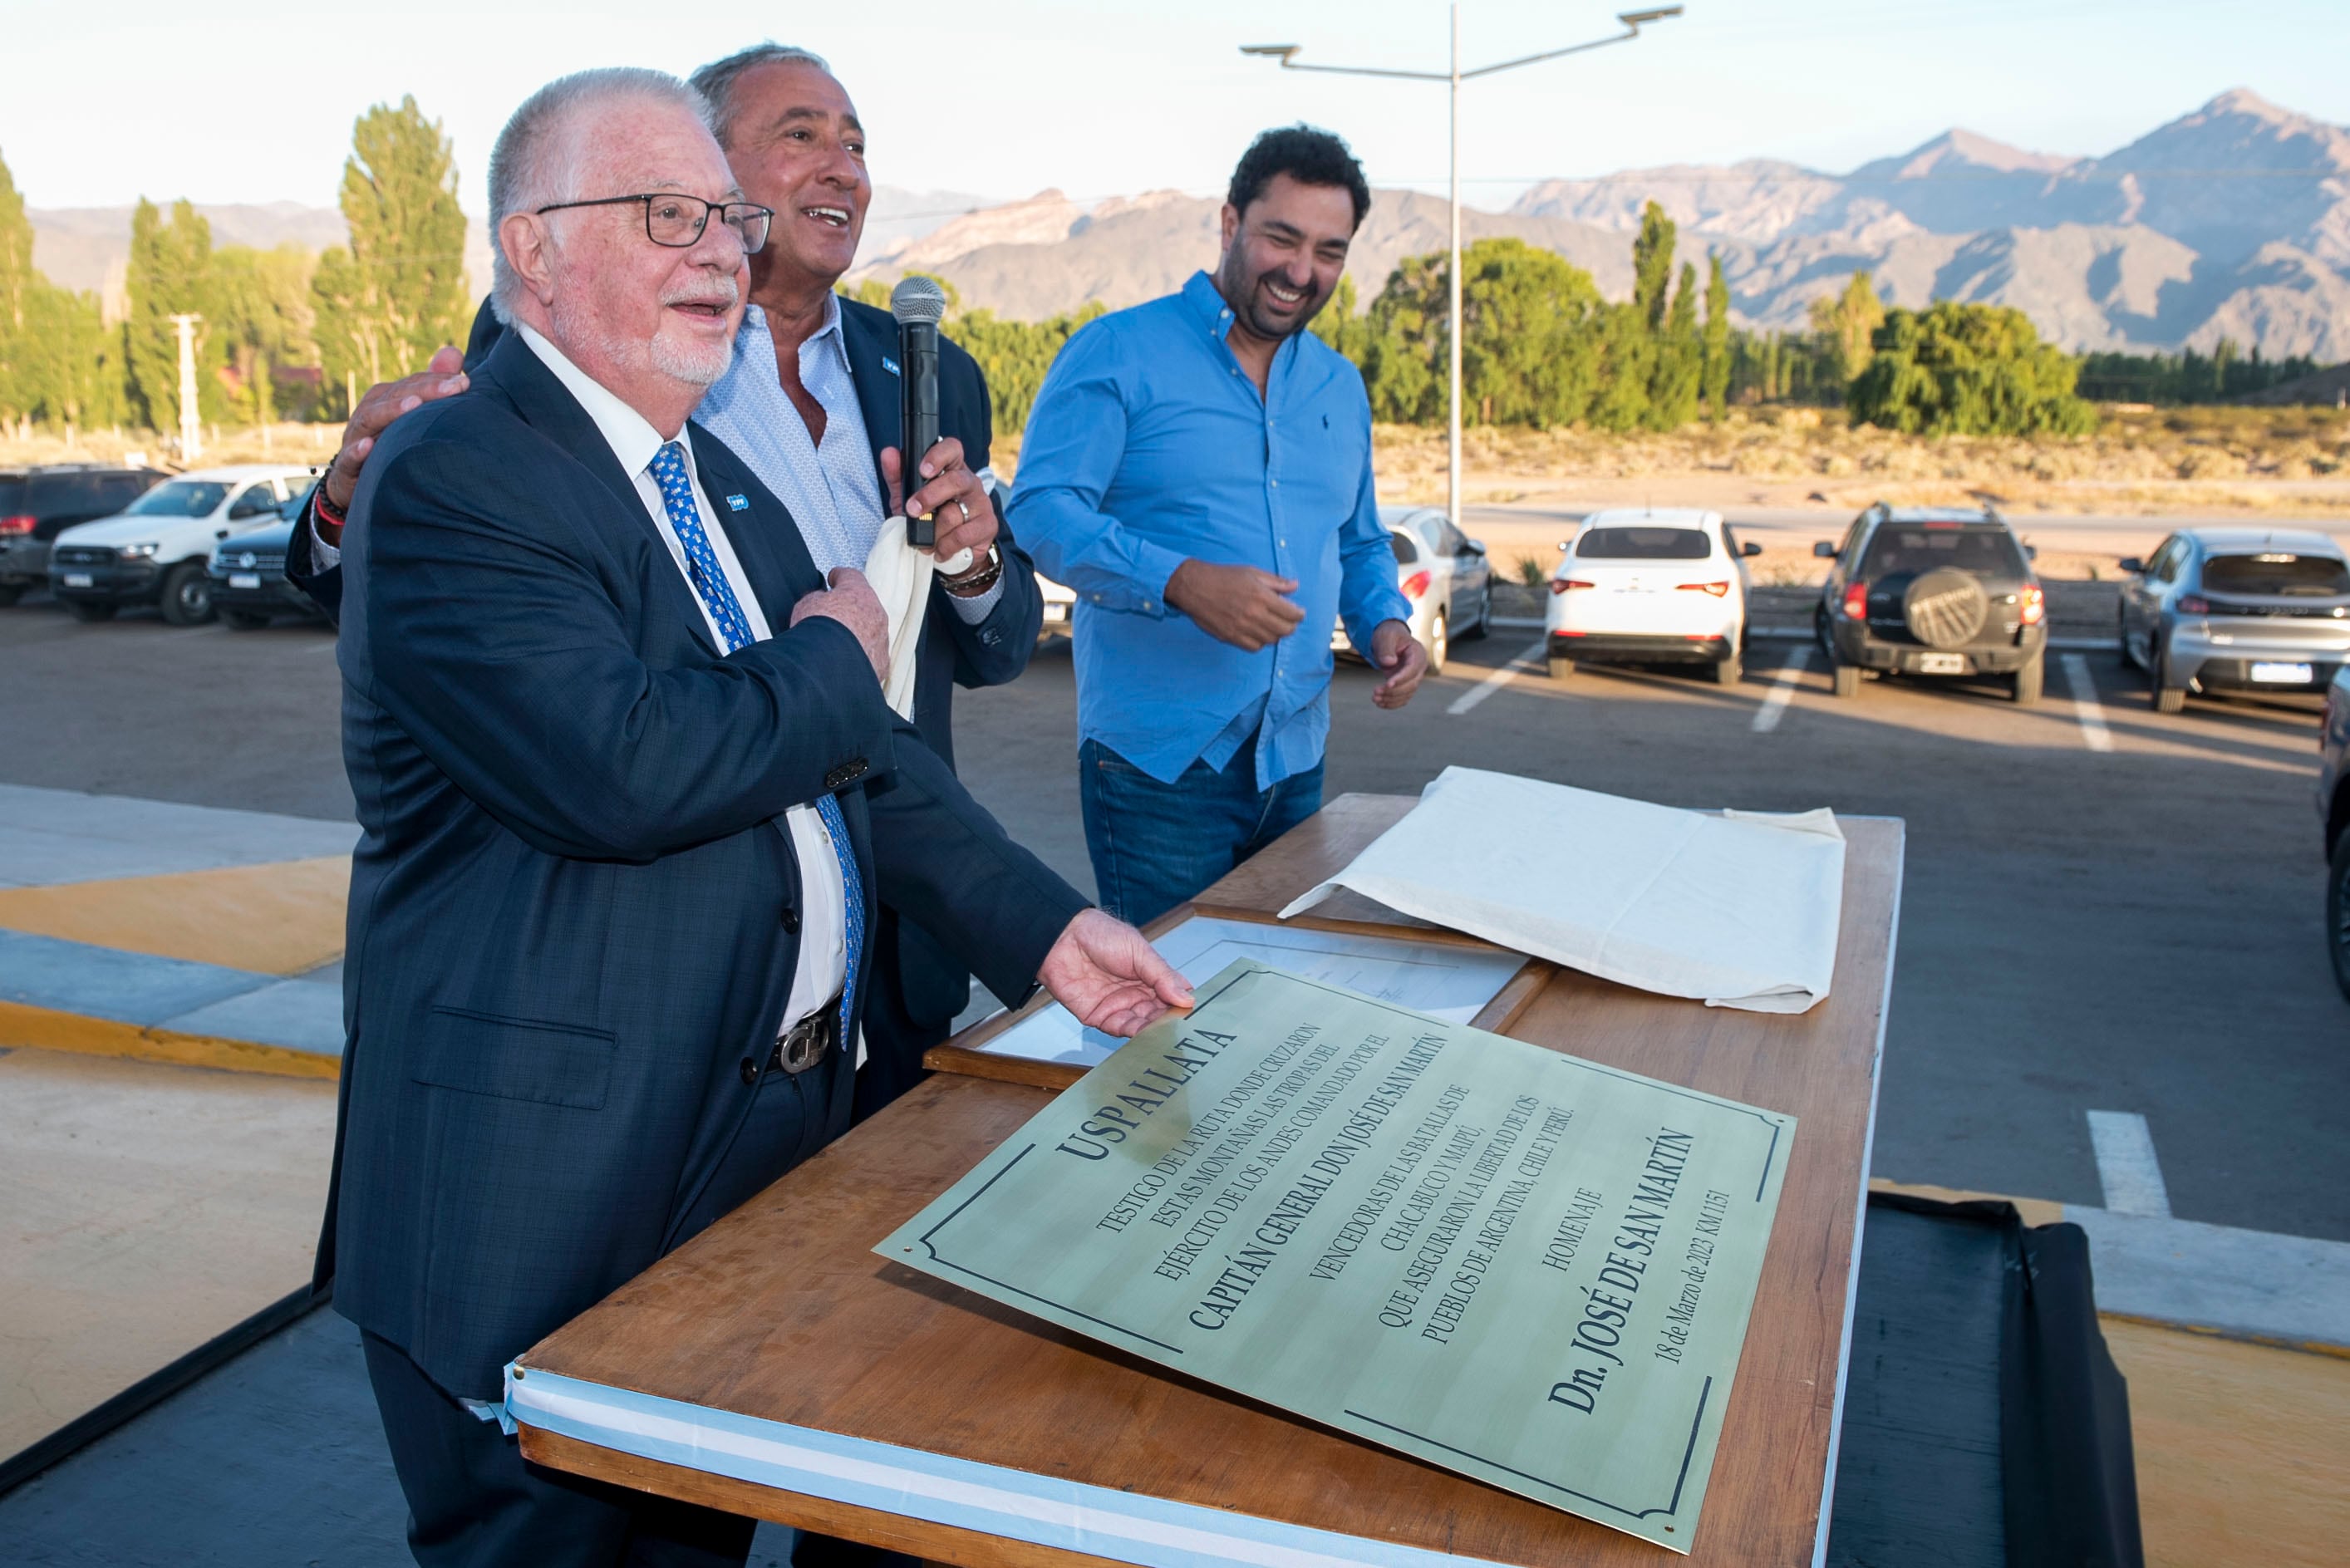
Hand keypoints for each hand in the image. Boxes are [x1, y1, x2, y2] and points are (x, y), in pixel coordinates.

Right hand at [316, 346, 467, 541]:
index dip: (438, 381)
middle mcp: (369, 412)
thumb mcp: (411, 414)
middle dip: (425, 390)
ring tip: (414, 406)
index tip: (464, 382)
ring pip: (370, 419)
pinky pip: (349, 457)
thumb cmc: (389, 442)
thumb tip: (454, 352)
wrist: (355, 483)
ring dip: (391, 412)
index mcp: (386, 399)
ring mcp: (356, 437)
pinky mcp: (347, 466)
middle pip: (395, 396)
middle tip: (454, 387)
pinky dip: (357, 451)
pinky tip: (369, 446)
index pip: (413, 384)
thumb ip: (431, 385)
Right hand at [788, 567, 889, 680]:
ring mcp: (882, 640)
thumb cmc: (816, 630)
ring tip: (835, 645)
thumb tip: (821, 602)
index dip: (840, 577)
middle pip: (865, 606)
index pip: (852, 576)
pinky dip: (859, 658)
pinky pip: (871, 657)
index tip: (834, 578)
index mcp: (859, 593)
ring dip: (857, 636)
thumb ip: (817, 598)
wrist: (826, 665)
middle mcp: (877, 614)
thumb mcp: (807, 604)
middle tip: (833, 616)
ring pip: (871, 633)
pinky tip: (843, 663)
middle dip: (851, 610)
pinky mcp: (881, 665)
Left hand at [880, 436, 996, 567]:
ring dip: (934, 531)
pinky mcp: (988, 525)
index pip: (952, 449)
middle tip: (912, 510)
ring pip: (954, 514)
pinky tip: (939, 550)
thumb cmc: (931, 516)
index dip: (938, 456)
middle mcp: (970, 482)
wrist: (953, 550)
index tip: (923, 470)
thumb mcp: (909, 496)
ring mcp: (982, 503)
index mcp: (952, 468)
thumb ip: (898, 476)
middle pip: (956, 481)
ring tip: (925, 540)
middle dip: (930, 497)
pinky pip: (962, 535)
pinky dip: (945, 546)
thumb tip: (888, 454)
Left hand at [1037, 909, 1195, 1036]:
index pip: (1173, 996)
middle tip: (1184, 1027)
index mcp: (1150, 976)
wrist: (1061, 937)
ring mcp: (1118, 1006)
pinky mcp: (1099, 1017)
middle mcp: (1136, 994)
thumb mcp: (1138, 950)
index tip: (1197, 1013)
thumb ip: (1162, 975)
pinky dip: (1135, 1034)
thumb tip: (1187, 997)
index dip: (1183, 1005)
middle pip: (1160, 1014)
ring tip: (1167, 1032)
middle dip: (1171, 1021)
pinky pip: (1120, 1030)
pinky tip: (1146, 1034)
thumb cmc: (1099, 934)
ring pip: (1143, 1025)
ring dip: (1155, 1030)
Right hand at [1164, 559, 1303, 650]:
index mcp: (1262, 596)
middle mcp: (1254, 614)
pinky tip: (1258, 632)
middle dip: (1291, 625)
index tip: (1298, 612)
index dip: (1299, 614)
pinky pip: (1254, 647)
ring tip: (1272, 625)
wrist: (1194, 586)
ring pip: (1271, 640)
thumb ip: (1276, 582)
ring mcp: (1242, 628)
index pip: (1292, 614)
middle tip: (1288, 620)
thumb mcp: (1252, 572)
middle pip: (1285, 630)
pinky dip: (1260, 642)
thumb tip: (1295, 586)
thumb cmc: (1223, 576)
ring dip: (1275, 634)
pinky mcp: (1231, 637)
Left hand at [1369, 619, 1428, 709]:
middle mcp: (1419, 667)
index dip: (1401, 678)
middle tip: (1375, 693)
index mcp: (1418, 653)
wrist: (1389, 639)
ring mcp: (1414, 677)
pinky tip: (1380, 703)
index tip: (1387, 684)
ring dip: (1391, 699)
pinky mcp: (1407, 684)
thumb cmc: (1388, 634)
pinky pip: (1403, 697)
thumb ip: (1386, 648)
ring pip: (1407, 694)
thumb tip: (1389, 663)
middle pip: (1411, 684)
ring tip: (1374, 699)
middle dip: (1393, 691)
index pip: (1412, 669)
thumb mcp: (1385, 636)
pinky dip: (1393, 703)